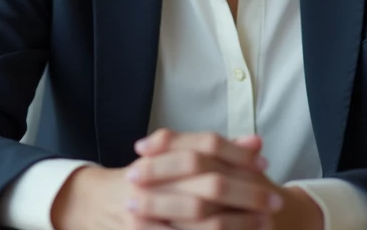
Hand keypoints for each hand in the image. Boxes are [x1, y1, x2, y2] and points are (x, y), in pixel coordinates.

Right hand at [50, 131, 280, 229]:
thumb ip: (215, 151)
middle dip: (247, 193)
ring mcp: (147, 212)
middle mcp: (152, 180)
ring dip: (239, 222)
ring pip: (203, 218)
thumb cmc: (144, 180)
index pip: (205, 147)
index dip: (238, 155)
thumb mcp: (173, 158)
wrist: (92, 204)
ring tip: (264, 223)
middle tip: (274, 200)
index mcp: (160, 154)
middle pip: (210, 183)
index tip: (265, 165)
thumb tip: (257, 144)